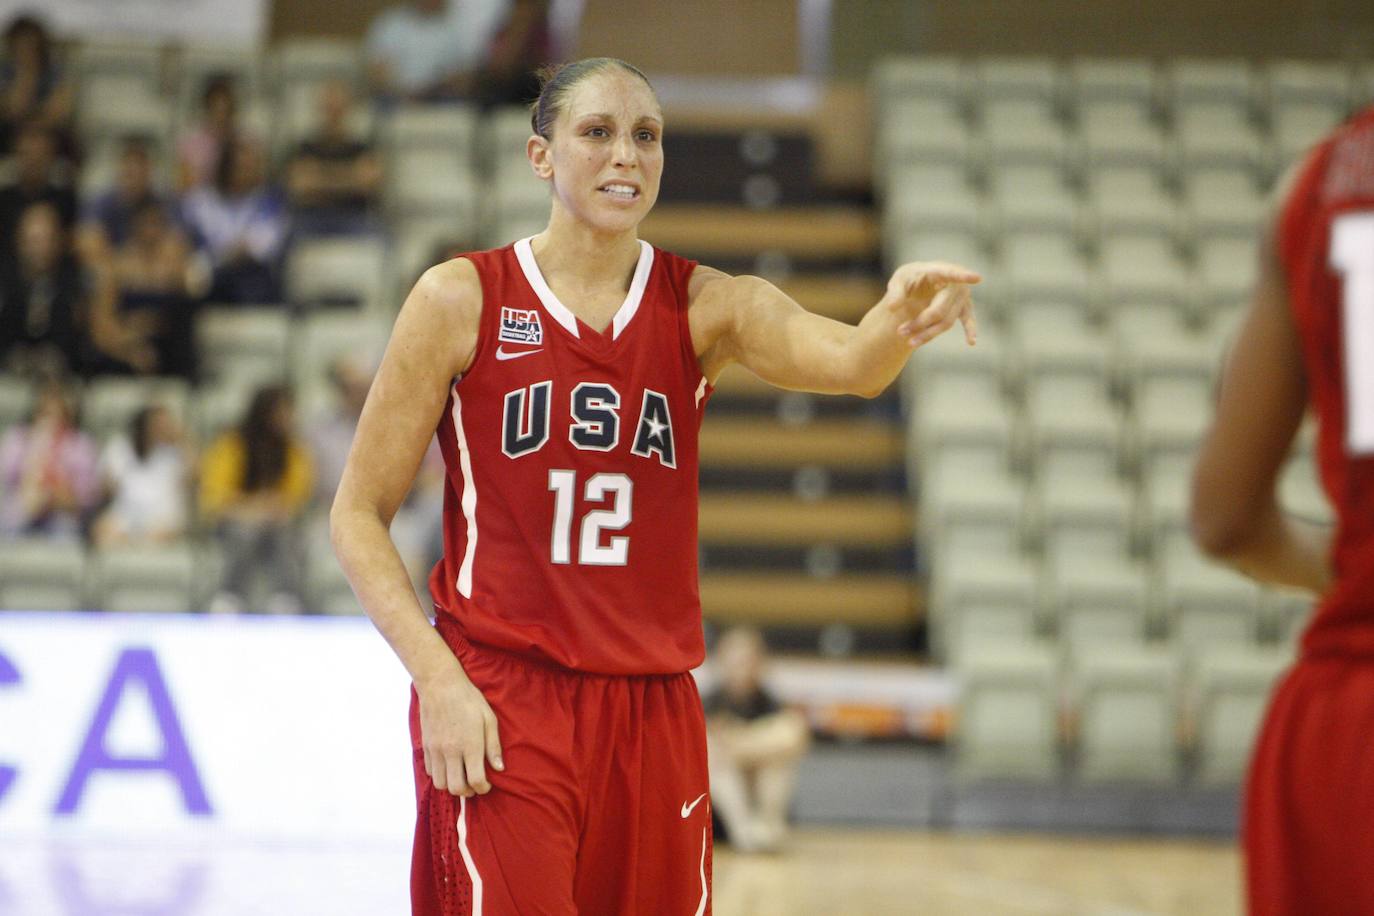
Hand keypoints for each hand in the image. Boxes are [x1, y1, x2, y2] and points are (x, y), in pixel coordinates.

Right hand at [416, 664, 503, 796]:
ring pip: (440, 783)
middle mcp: (451, 751)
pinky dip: (440, 775)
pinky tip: (449, 766)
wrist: (440, 685)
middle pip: (456, 788)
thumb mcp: (489, 719)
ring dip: (452, 785)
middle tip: (475, 784)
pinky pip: (430, 771)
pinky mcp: (426, 746)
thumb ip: (493, 746)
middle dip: (468, 792)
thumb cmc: (469, 699)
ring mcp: (436, 750)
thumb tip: (499, 768)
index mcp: (470, 745)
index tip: (487, 785)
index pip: (476, 780)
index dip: (484, 788)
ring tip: (461, 776)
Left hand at [881, 261, 979, 348]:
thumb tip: (892, 307)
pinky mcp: (964, 307)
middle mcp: (955, 283)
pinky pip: (968, 320)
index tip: (977, 278)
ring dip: (928, 334)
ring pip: (947, 321)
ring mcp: (962, 296)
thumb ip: (895, 293)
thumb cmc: (911, 279)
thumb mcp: (899, 281)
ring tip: (909, 342)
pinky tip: (971, 342)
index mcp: (939, 271)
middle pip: (940, 310)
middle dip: (919, 323)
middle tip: (900, 332)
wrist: (921, 282)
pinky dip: (970, 330)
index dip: (963, 276)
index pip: (951, 274)